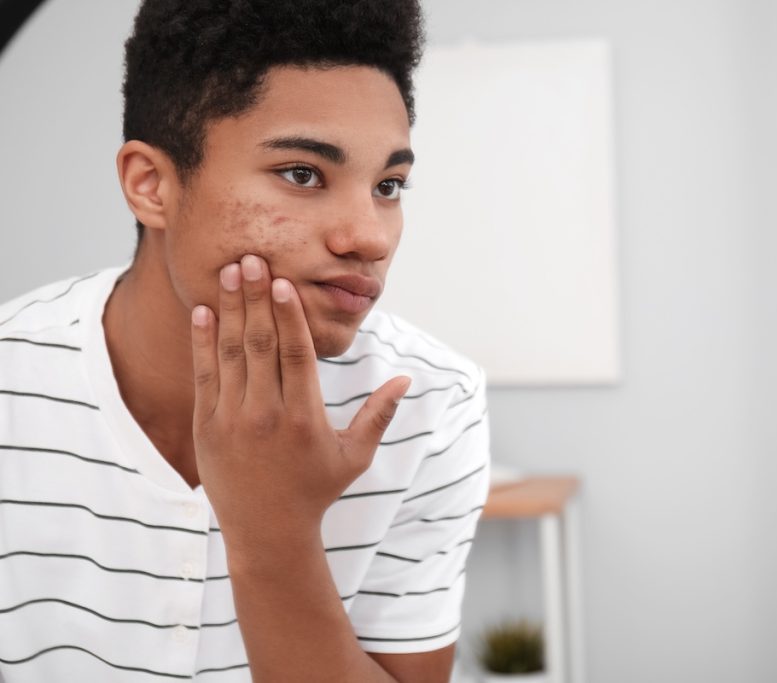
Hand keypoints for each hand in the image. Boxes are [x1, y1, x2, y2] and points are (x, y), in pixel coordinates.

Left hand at [189, 254, 409, 552]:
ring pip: (231, 353)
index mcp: (305, 419)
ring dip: (230, 309)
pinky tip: (204, 311)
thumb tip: (406, 378)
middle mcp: (266, 416)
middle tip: (252, 258)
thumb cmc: (317, 490)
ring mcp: (232, 421)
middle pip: (260, 345)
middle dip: (256, 298)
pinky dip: (203, 342)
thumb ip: (379, 414)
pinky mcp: (207, 427)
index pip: (296, 356)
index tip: (284, 282)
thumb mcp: (356, 455)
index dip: (289, 316)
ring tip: (231, 272)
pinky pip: (204, 376)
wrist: (267, 532)